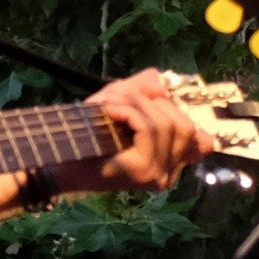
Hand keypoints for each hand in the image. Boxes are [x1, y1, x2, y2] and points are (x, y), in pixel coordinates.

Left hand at [61, 69, 216, 191]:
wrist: (55, 162)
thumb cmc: (84, 136)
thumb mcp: (119, 105)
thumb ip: (143, 90)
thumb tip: (163, 83)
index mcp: (168, 164)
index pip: (203, 141)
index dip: (180, 112)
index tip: (151, 101)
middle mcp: (169, 173)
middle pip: (185, 124)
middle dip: (153, 102)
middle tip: (120, 97)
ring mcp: (158, 174)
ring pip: (167, 122)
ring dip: (136, 103)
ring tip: (110, 103)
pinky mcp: (144, 170)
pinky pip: (150, 127)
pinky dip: (128, 111)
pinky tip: (108, 110)